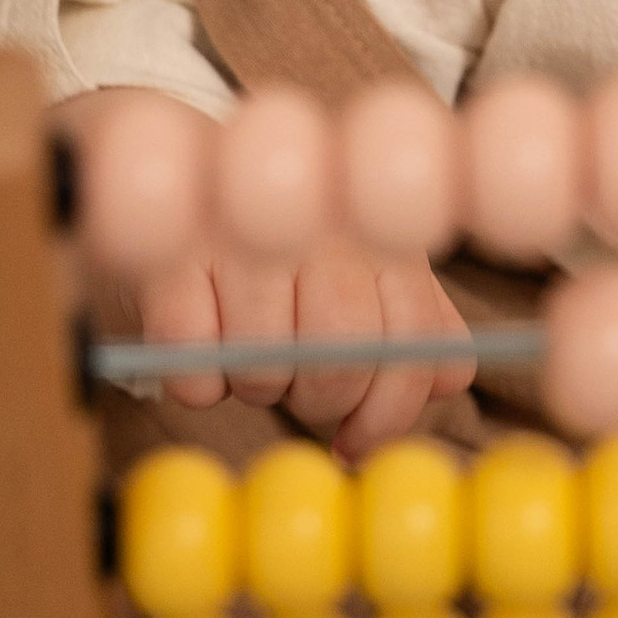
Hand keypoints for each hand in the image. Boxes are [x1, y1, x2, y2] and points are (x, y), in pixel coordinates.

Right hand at [66, 92, 473, 445]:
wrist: (174, 176)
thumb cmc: (279, 247)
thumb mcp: (361, 268)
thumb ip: (415, 317)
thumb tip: (450, 378)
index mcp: (379, 231)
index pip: (415, 342)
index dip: (387, 412)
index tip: (353, 441)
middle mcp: (320, 220)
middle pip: (342, 354)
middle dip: (317, 400)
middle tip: (291, 388)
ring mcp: (240, 231)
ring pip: (264, 365)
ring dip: (251, 386)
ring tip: (240, 353)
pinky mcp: (167, 255)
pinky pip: (191, 359)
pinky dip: (195, 381)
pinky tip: (198, 352)